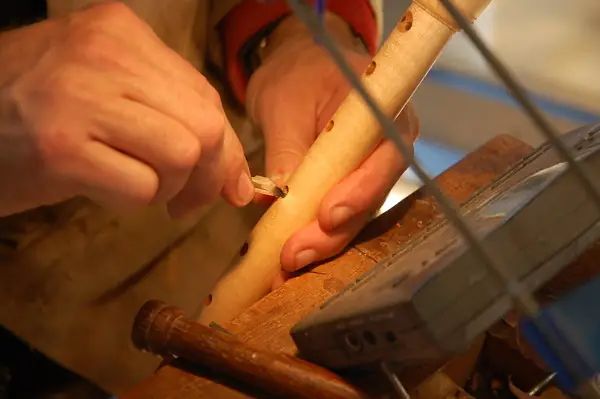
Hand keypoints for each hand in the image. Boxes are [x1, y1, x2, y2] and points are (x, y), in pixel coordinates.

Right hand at [0, 2, 253, 217]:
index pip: (206, 96)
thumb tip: (241, 184)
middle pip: (205, 126)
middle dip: (208, 176)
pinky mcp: (61, 147)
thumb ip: (174, 118)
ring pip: (182, 155)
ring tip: (143, 191)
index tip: (222, 182)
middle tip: (184, 200)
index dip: (225, 149)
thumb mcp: (107, 90)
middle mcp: (103, 53)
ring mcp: (79, 96)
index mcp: (120, 31)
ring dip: (171, 189)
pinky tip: (106, 192)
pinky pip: (142, 188)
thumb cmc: (36, 107)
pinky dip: (135, 203)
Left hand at [246, 15, 418, 286]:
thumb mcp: (284, 102)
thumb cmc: (297, 74)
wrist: (299, 68)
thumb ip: (287, 148)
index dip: (359, 192)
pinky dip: (316, 239)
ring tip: (285, 267)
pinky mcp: (351, 190)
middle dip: (332, 233)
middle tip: (293, 256)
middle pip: (370, 198)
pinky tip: (291, 260)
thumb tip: (280, 198)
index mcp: (384, 113)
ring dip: (321, 245)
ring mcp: (370, 173)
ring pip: (355, 217)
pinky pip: (340, 219)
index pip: (383, 159)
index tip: (328, 216)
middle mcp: (387, 149)